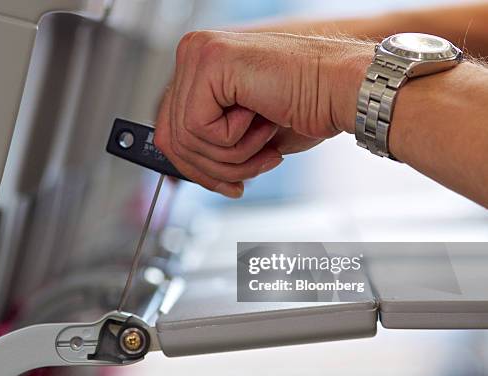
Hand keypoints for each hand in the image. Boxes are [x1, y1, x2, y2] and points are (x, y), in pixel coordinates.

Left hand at [154, 31, 371, 196]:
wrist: (344, 92)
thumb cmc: (306, 108)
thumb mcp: (242, 137)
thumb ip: (206, 146)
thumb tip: (176, 169)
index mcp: (198, 67)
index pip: (168, 129)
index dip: (194, 168)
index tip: (224, 186)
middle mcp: (194, 53)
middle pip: (170, 137)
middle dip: (212, 170)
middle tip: (247, 176)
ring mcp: (200, 53)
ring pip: (185, 138)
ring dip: (232, 158)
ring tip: (264, 145)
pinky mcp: (212, 61)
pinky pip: (199, 128)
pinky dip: (235, 142)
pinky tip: (262, 123)